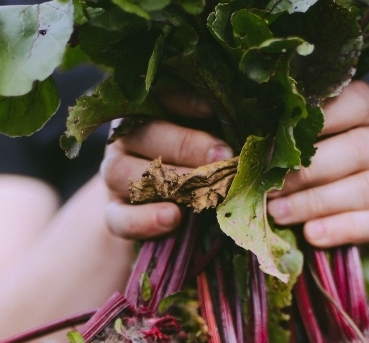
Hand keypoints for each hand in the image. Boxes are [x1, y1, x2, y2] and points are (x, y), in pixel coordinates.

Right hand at [100, 92, 231, 240]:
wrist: (168, 214)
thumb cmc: (201, 167)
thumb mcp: (213, 144)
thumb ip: (225, 131)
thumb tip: (255, 127)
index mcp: (151, 110)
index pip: (162, 96)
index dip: (186, 101)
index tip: (213, 108)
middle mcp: (127, 137)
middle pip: (147, 134)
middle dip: (187, 145)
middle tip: (222, 156)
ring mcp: (114, 174)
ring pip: (125, 172)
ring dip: (167, 181)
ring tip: (198, 192)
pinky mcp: (112, 213)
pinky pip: (118, 217)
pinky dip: (144, 220)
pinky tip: (172, 218)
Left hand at [267, 81, 368, 248]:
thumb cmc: (340, 161)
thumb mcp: (324, 139)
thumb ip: (294, 136)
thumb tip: (237, 144)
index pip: (356, 102)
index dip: (322, 117)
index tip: (280, 133)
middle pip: (357, 149)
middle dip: (307, 170)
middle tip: (267, 186)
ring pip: (363, 188)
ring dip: (316, 202)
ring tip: (278, 213)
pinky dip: (340, 229)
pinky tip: (311, 235)